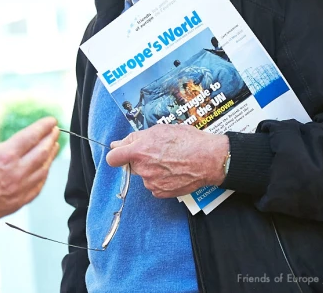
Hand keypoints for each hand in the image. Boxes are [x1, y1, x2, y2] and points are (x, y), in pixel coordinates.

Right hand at [0, 101, 59, 223]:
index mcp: (6, 155)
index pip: (32, 136)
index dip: (44, 126)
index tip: (52, 120)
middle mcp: (17, 172)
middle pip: (42, 152)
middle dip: (51, 139)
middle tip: (56, 131)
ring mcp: (20, 189)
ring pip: (43, 170)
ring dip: (51, 156)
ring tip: (54, 147)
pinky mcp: (18, 202)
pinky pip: (38, 187)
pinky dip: (44, 175)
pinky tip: (44, 171)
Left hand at [105, 124, 228, 197]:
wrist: (209, 159)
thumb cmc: (187, 140)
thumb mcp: (159, 130)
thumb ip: (135, 138)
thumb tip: (117, 144)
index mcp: (139, 151)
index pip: (113, 158)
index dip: (116, 155)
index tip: (121, 154)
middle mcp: (143, 169)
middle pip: (132, 165)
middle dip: (140, 159)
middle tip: (158, 152)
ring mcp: (151, 182)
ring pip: (144, 175)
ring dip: (152, 169)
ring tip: (170, 161)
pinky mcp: (161, 192)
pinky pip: (154, 185)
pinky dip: (160, 179)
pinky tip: (173, 171)